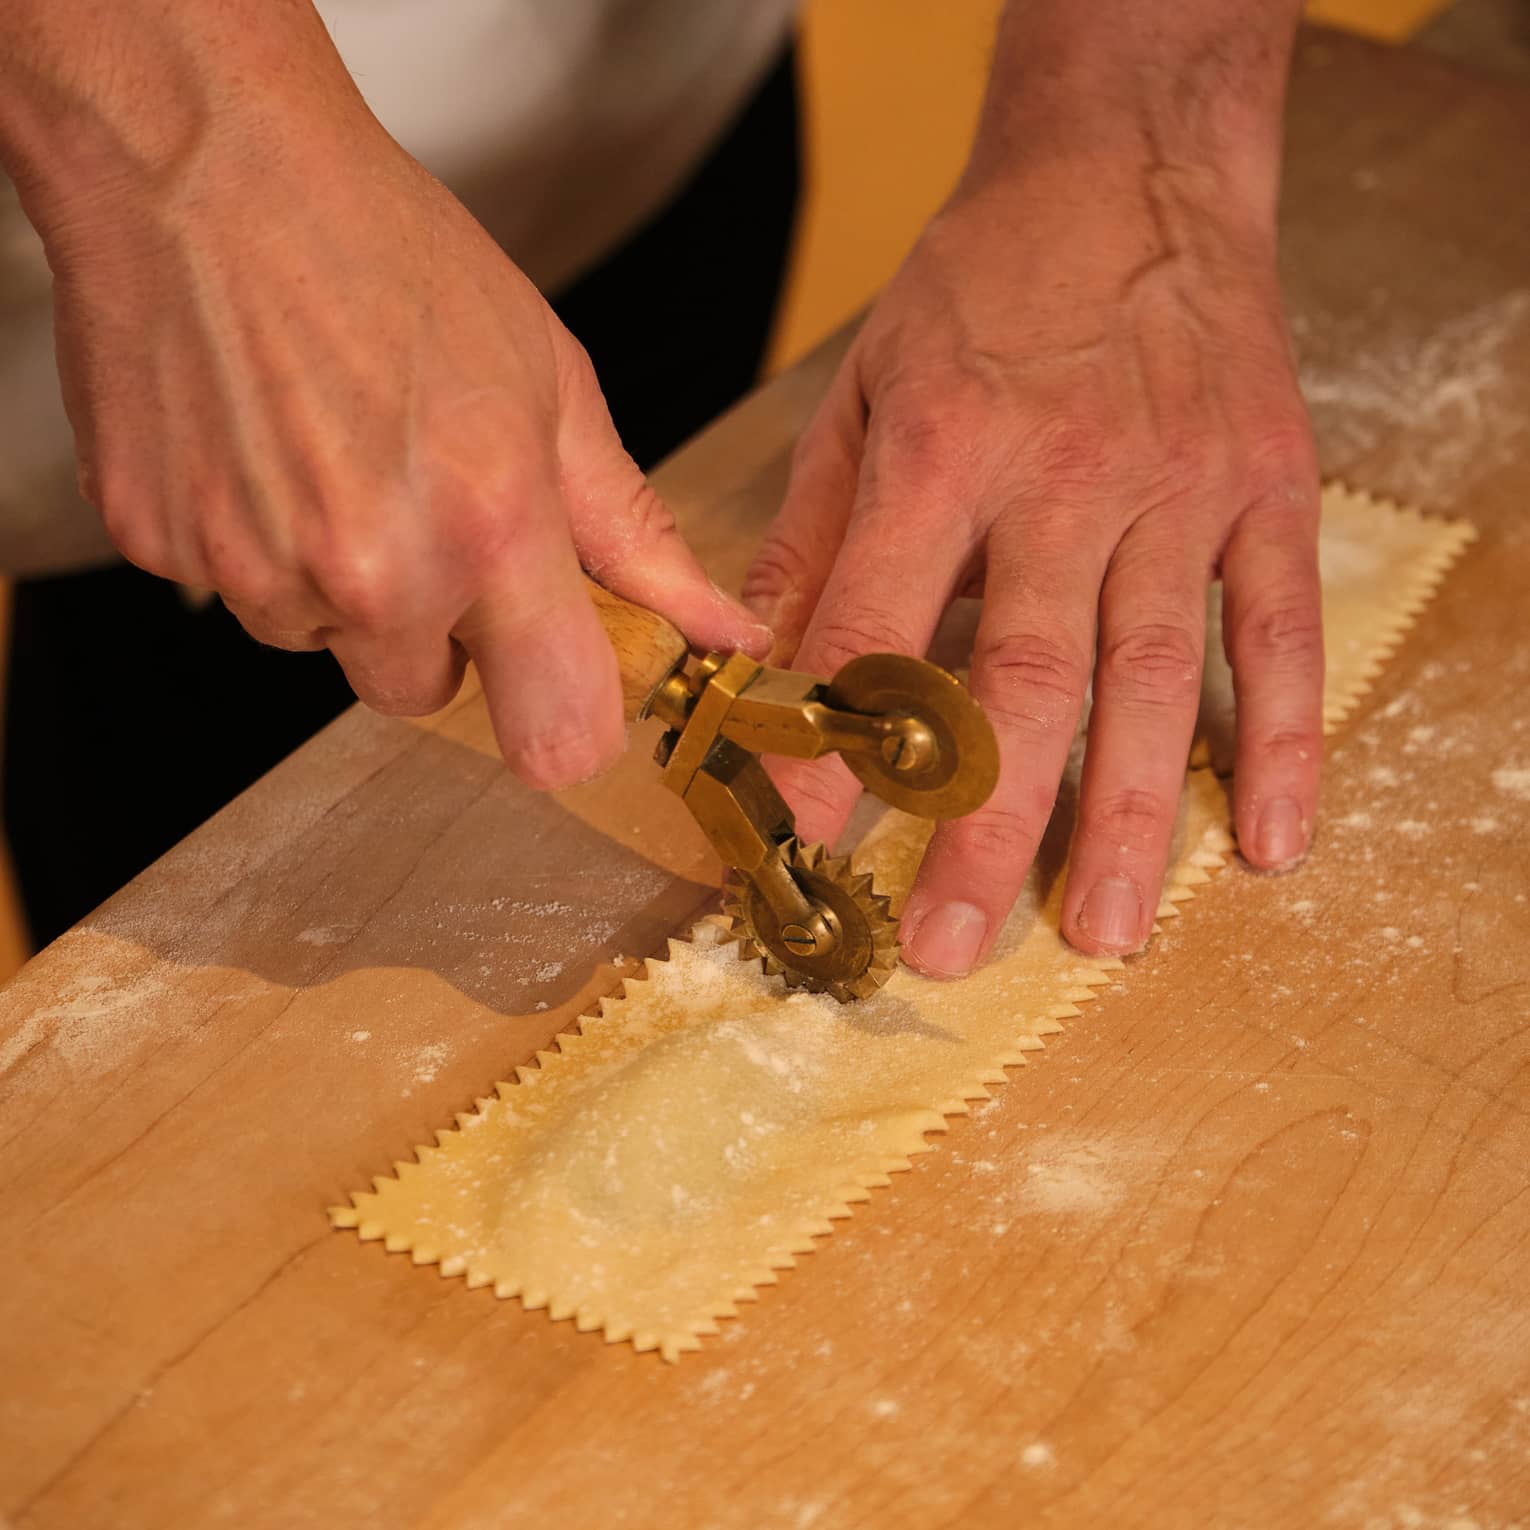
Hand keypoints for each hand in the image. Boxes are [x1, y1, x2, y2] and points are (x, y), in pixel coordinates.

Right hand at [34, 72, 767, 789]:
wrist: (208, 169)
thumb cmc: (392, 261)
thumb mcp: (554, 388)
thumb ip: (636, 537)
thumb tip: (721, 630)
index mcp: (489, 534)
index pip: (555, 738)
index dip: (562, 723)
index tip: (557, 683)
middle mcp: (374, 573)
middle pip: (423, 694)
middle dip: (435, 630)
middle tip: (423, 509)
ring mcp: (259, 569)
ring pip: (326, 643)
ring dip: (340, 584)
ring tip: (334, 456)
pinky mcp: (165, 549)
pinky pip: (239, 597)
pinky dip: (259, 545)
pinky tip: (266, 451)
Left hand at [744, 158, 1321, 973]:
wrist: (1128, 171)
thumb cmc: (981, 288)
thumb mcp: (864, 389)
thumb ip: (814, 534)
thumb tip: (755, 666)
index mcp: (945, 448)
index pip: (877, 624)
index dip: (835, 746)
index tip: (807, 846)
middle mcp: (1064, 477)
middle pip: (1022, 680)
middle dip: (981, 825)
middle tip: (949, 943)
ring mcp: (1178, 489)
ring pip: (1152, 679)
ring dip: (1126, 818)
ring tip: (1098, 931)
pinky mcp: (1263, 490)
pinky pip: (1278, 630)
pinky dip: (1280, 739)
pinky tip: (1268, 840)